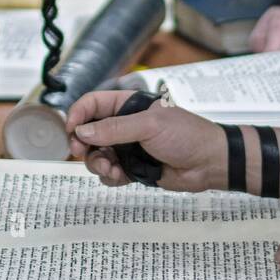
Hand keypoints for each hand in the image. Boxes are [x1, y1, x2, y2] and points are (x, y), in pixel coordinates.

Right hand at [66, 89, 226, 192]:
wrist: (209, 162)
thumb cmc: (186, 135)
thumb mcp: (149, 126)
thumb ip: (114, 128)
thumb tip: (83, 131)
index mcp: (129, 105)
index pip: (94, 104)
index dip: (78, 114)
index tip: (70, 130)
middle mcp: (125, 125)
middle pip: (90, 131)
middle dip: (83, 143)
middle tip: (82, 152)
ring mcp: (128, 147)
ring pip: (97, 154)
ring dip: (97, 163)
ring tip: (109, 169)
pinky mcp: (132, 168)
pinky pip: (109, 173)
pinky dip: (109, 176)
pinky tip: (119, 176)